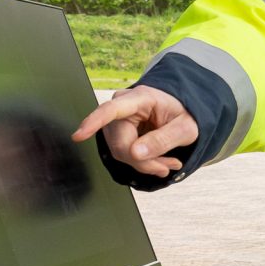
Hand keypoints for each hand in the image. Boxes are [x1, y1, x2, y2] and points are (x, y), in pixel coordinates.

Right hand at [74, 85, 198, 177]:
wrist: (182, 111)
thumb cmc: (185, 114)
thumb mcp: (186, 127)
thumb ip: (163, 139)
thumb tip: (135, 153)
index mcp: (140, 98)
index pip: (111, 110)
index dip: (93, 122)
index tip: (78, 135)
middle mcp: (122, 106)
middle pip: (120, 143)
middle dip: (144, 161)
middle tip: (168, 167)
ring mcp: (116, 120)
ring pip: (120, 152)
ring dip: (145, 164)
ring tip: (168, 163)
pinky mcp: (117, 133)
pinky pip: (123, 153)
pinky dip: (142, 162)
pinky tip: (160, 162)